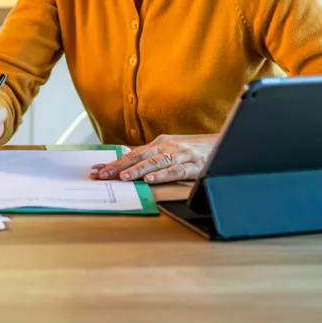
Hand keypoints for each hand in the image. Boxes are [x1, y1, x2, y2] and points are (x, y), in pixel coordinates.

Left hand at [91, 134, 217, 183]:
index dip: (114, 162)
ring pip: (155, 162)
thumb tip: (127, 168)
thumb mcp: (171, 150)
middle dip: (119, 166)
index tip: (97, 169)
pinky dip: (163, 174)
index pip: (132, 153)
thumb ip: (152, 158)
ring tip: (124, 177)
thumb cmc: (194, 150)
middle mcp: (167, 146)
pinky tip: (152, 179)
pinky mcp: (195, 164)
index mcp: (160, 144)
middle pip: (139, 156)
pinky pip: (177, 169)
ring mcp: (181, 154)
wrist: (224, 144)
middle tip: (102, 174)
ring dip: (138, 170)